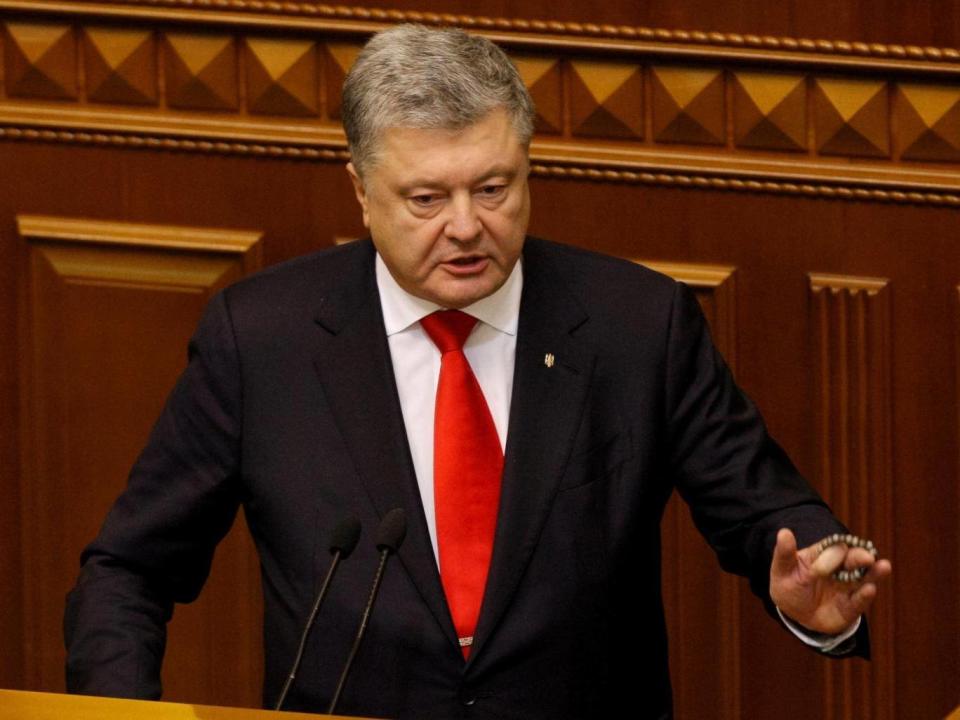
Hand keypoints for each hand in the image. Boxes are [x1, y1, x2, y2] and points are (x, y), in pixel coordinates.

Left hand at [769, 528, 891, 634]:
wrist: (794, 612)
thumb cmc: (789, 583)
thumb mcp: (783, 568)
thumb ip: (785, 553)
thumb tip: (784, 532)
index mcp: (823, 555)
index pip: (833, 547)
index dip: (839, 548)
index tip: (843, 548)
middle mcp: (840, 569)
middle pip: (852, 561)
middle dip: (860, 558)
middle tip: (868, 556)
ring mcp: (847, 588)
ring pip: (863, 579)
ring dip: (874, 573)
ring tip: (884, 566)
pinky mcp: (850, 608)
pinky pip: (858, 601)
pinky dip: (864, 596)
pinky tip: (870, 589)